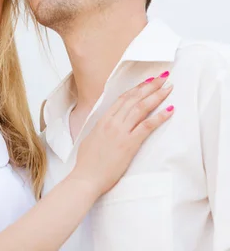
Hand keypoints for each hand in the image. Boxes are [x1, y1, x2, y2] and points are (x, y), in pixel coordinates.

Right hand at [70, 72, 173, 195]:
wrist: (86, 177)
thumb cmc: (87, 162)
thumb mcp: (91, 139)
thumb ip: (100, 129)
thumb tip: (106, 124)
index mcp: (102, 120)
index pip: (122, 99)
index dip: (136, 89)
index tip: (146, 81)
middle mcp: (112, 122)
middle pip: (134, 99)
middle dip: (149, 87)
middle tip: (162, 78)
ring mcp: (121, 132)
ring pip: (141, 108)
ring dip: (156, 96)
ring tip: (168, 88)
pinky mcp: (129, 144)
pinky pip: (147, 126)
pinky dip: (160, 116)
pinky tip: (170, 109)